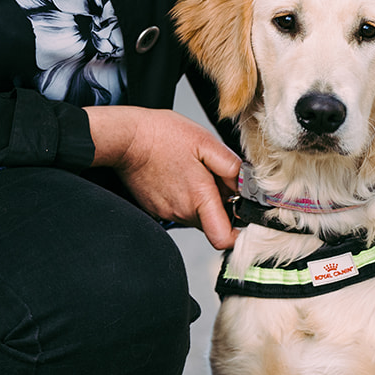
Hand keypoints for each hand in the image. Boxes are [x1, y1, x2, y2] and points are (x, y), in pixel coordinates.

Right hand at [86, 106, 241, 249]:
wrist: (127, 138)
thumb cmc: (164, 135)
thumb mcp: (206, 142)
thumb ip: (231, 167)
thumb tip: (247, 184)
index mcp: (199, 198)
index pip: (223, 239)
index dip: (237, 233)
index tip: (242, 216)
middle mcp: (182, 212)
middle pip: (212, 222)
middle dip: (219, 204)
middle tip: (213, 176)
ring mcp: (166, 212)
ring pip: (195, 215)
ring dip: (200, 199)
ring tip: (192, 170)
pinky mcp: (155, 208)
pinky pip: (178, 208)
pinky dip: (183, 196)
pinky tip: (177, 174)